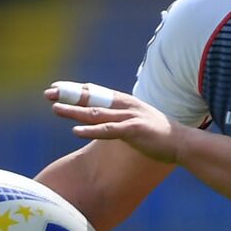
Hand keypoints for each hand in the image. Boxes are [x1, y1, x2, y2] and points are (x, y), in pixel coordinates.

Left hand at [46, 81, 183, 163]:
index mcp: (124, 101)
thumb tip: (105, 118)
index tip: (56, 87)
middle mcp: (125, 105)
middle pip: (92, 98)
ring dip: (74, 111)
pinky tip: (76, 131)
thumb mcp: (136, 120)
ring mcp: (129, 117)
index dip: (74, 89)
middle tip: (48, 93)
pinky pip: (108, 131)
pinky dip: (91, 131)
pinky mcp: (134, 131)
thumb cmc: (159, 133)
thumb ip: (120, 117)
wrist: (182, 142)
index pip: (95, 91)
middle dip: (68, 95)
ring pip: (96, 113)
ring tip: (55, 108)